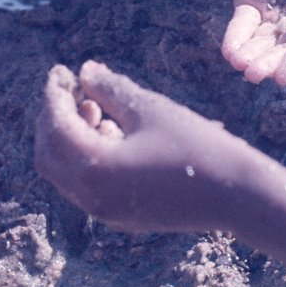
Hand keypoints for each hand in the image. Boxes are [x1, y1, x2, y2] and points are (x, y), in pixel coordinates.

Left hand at [34, 61, 261, 232]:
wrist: (237, 195)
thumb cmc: (197, 146)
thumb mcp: (150, 109)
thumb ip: (110, 89)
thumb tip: (84, 71)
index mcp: (94, 169)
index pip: (56, 125)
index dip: (54, 93)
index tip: (61, 70)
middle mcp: (91, 197)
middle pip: (48, 153)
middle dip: (54, 118)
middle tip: (73, 90)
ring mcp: (104, 211)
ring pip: (64, 172)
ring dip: (69, 137)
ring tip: (96, 109)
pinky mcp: (119, 216)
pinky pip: (85, 185)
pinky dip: (86, 157)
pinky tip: (111, 134)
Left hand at [222, 0, 285, 84]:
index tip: (284, 77)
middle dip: (270, 62)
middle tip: (254, 74)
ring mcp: (277, 11)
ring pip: (263, 41)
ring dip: (252, 55)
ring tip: (241, 65)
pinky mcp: (252, 1)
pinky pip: (242, 24)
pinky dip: (236, 38)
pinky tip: (230, 50)